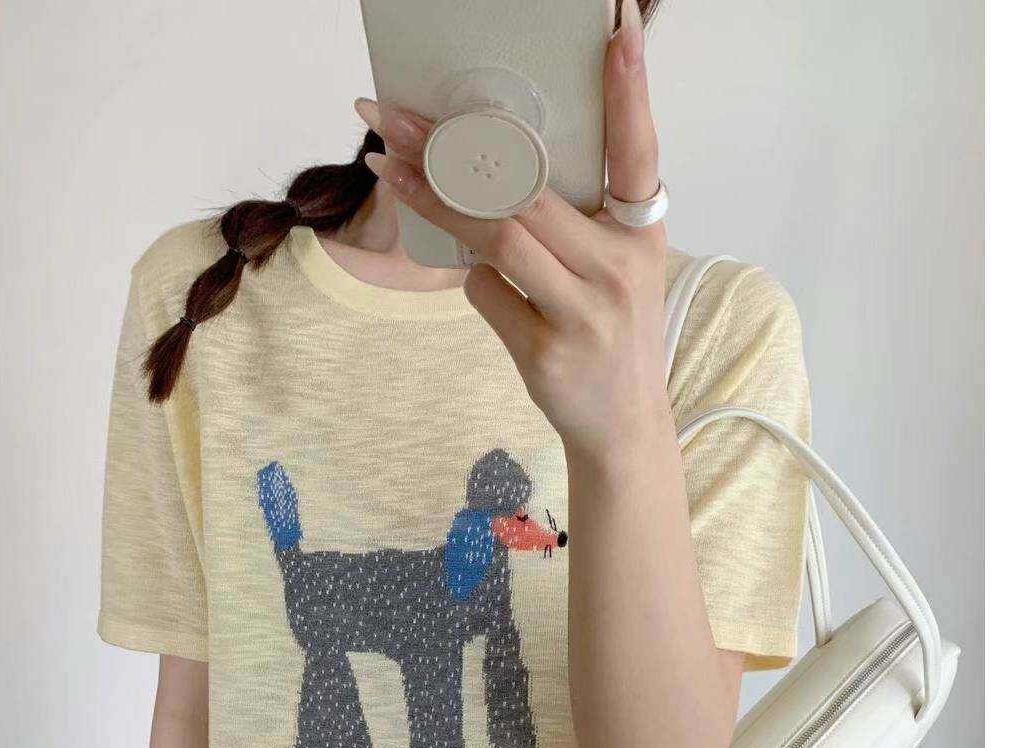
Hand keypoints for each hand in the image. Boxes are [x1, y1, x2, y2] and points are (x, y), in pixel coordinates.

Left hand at [355, 0, 669, 460]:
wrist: (624, 427)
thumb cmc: (610, 330)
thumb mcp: (615, 266)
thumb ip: (574, 217)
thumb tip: (489, 162)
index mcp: (643, 232)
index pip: (638, 150)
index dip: (631, 91)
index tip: (621, 29)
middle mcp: (619, 267)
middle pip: (527, 191)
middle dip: (453, 147)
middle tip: (393, 116)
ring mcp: (584, 313)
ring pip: (496, 238)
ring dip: (434, 200)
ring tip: (385, 167)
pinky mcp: (546, 352)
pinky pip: (484, 293)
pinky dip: (471, 280)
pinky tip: (476, 279)